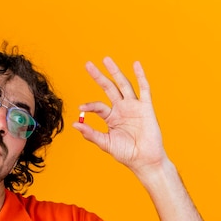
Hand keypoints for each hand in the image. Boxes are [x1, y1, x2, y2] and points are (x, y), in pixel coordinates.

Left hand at [73, 57, 166, 173]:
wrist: (144, 160)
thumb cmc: (126, 153)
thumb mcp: (105, 143)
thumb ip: (91, 133)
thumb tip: (74, 124)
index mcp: (111, 117)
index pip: (98, 106)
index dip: (89, 106)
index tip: (81, 108)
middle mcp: (122, 109)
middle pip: (109, 88)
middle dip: (99, 76)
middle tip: (88, 64)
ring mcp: (134, 106)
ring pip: (124, 85)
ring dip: (115, 72)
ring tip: (106, 60)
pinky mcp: (146, 107)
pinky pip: (144, 89)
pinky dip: (141, 76)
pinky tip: (136, 64)